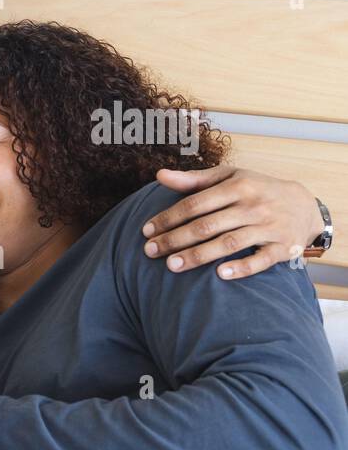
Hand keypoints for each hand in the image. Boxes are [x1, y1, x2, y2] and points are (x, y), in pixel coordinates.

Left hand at [141, 166, 320, 278]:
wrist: (304, 205)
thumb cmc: (256, 190)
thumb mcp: (229, 177)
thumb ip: (193, 180)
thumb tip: (159, 175)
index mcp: (237, 186)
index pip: (195, 204)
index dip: (168, 218)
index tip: (146, 231)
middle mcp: (253, 206)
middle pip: (207, 225)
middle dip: (175, 239)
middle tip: (150, 252)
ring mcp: (269, 227)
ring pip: (229, 243)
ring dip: (198, 256)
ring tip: (171, 266)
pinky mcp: (283, 247)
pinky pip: (261, 259)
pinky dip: (242, 267)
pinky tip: (219, 275)